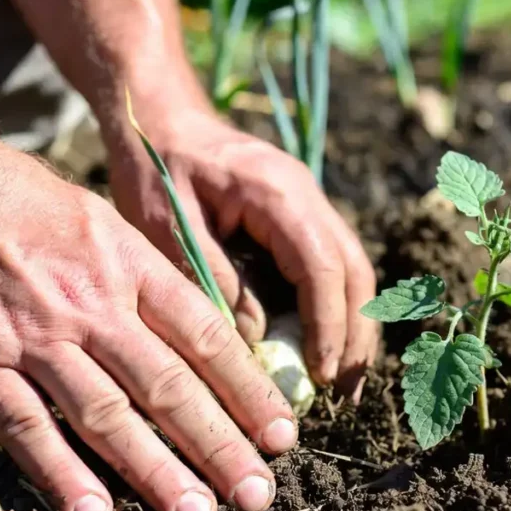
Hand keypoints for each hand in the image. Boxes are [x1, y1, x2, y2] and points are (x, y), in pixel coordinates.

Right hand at [0, 145, 298, 510]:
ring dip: (154, 470)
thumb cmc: (31, 206)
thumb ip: (155, 283)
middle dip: (219, 445)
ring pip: (105, 413)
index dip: (248, 391)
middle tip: (257, 495)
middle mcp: (91, 303)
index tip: (281, 436)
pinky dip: (58, 472)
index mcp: (131, 267)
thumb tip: (213, 341)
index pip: (206, 338)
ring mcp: (34, 335)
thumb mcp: (109, 226)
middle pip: (168, 385)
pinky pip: (23, 425)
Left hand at [106, 93, 378, 399]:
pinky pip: (332, 267)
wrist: (157, 117)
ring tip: (343, 384)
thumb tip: (256, 338)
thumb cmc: (155, 168)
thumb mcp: (169, 227)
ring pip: (352, 271)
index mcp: (277, 194)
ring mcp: (308, 204)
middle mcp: (306, 196)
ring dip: (353, 328)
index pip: (323, 267)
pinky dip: (335, 310)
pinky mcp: (299, 217)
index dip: (328, 326)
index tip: (321, 375)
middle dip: (355, 336)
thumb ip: (214, 280)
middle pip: (354, 272)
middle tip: (344, 393)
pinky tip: (325, 348)